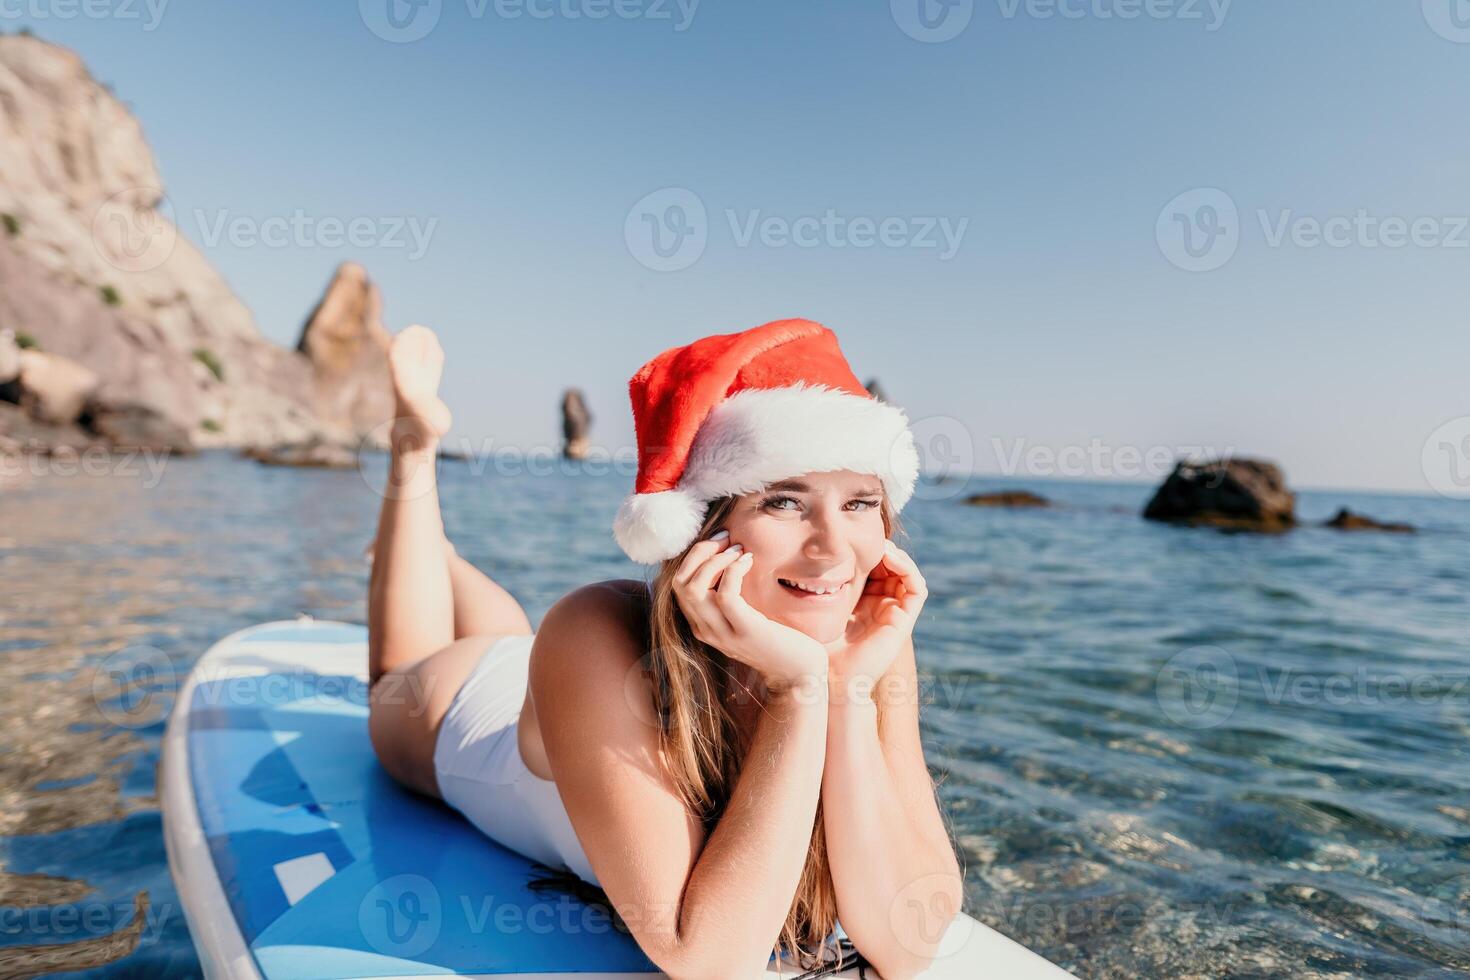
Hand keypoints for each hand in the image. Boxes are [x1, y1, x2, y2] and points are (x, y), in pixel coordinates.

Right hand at [673, 533, 827, 693]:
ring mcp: (722, 634)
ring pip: (694, 588)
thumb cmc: (776, 637)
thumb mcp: (745, 615)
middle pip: (679, 583)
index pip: (678, 584)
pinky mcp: (745, 632)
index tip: (719, 540)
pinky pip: (726, 595)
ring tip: (738, 549)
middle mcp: (705, 630)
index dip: (694, 556)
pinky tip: (749, 561)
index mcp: (701, 624)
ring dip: (715, 560)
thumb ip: (729, 595)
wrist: (798, 673)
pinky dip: (733, 570)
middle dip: (699, 553)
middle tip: (726, 538)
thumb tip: (728, 555)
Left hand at [824, 540, 927, 700]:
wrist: (827, 681)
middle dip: (883, 551)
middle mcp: (881, 609)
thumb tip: (794, 564)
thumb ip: (811, 588)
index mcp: (861, 605)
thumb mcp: (810, 610)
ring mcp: (894, 615)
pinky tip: (890, 558)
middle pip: (891, 569)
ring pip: (907, 575)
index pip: (873, 570)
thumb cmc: (814, 650)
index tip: (850, 540)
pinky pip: (917, 589)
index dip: (867, 552)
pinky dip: (908, 569)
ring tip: (880, 545)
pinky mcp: (904, 622)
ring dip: (897, 556)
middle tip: (867, 537)